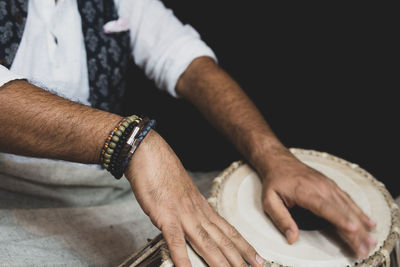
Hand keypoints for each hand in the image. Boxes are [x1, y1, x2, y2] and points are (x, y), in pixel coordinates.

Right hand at [125, 130, 264, 266]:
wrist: (150, 153)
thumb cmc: (162, 171)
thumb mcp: (181, 194)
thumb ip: (188, 210)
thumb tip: (189, 223)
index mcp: (201, 207)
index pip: (228, 230)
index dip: (243, 245)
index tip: (256, 257)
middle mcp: (197, 212)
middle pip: (223, 239)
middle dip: (240, 257)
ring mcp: (183, 214)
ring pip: (206, 242)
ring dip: (220, 262)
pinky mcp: (165, 214)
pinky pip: (175, 240)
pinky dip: (182, 258)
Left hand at [257, 147, 376, 258]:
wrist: (279, 161)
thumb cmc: (274, 182)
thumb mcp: (269, 200)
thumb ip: (280, 218)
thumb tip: (291, 237)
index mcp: (304, 191)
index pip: (324, 207)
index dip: (339, 219)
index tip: (352, 229)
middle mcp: (320, 187)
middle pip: (341, 210)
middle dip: (355, 230)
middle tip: (365, 247)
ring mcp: (327, 185)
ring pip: (348, 206)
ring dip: (361, 224)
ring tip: (371, 240)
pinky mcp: (331, 186)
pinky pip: (348, 200)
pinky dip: (359, 212)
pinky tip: (368, 222)